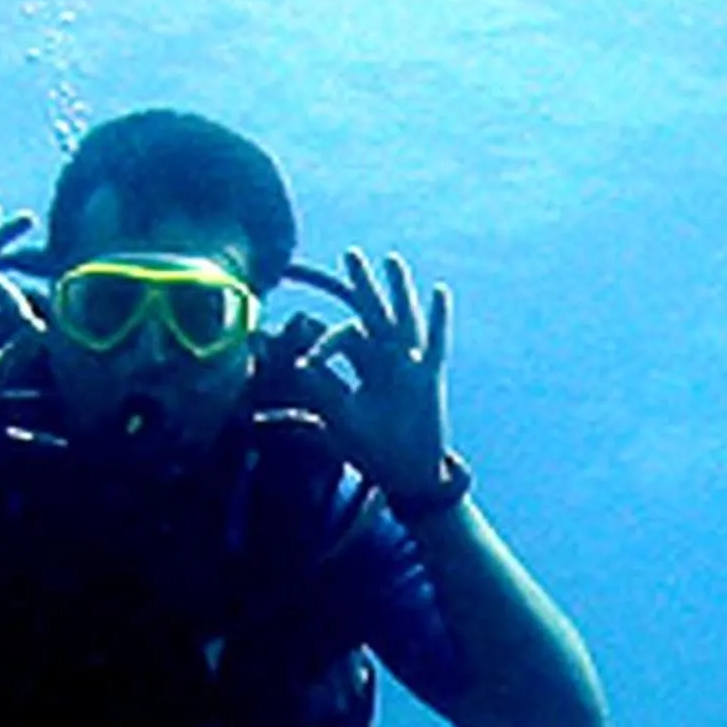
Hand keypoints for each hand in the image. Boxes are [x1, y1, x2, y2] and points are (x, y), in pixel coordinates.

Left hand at [276, 249, 453, 498]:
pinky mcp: (429, 377)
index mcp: (364, 365)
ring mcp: (411, 365)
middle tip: (350, 254)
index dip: (324, 343)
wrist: (405, 473)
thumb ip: (317, 398)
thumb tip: (288, 378)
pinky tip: (438, 291)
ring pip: (404, 319)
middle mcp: (387, 359)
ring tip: (391, 260)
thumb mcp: (339, 420)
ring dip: (398, 290)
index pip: (344, 337)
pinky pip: (436, 343)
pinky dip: (438, 318)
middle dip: (362, 285)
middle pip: (374, 314)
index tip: (306, 363)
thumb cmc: (372, 448)